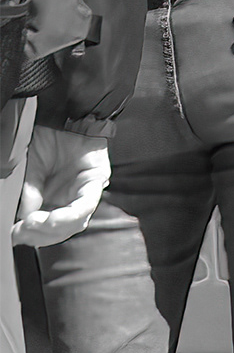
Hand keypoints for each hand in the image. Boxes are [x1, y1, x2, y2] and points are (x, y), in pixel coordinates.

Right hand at [15, 128, 109, 244]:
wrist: (61, 117)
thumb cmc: (46, 141)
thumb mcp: (30, 168)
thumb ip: (29, 193)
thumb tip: (23, 219)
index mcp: (55, 200)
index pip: (48, 229)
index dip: (32, 235)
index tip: (17, 234)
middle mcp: (71, 201)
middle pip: (61, 231)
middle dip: (41, 234)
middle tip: (24, 229)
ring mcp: (85, 194)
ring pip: (75, 223)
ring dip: (55, 227)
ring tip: (36, 223)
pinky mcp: (97, 180)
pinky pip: (88, 205)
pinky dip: (73, 214)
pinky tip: (57, 217)